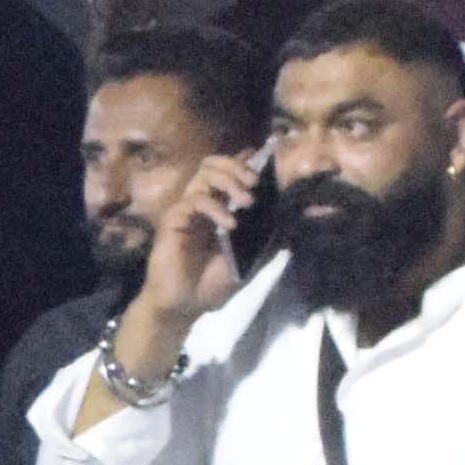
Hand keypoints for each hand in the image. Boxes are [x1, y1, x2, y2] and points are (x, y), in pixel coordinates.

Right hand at [130, 147, 258, 345]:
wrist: (183, 307)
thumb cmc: (211, 285)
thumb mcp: (249, 261)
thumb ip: (266, 240)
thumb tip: (290, 221)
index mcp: (218, 208)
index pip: (229, 173)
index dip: (244, 160)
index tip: (265, 157)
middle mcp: (202, 203)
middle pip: (213, 164)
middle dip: (237, 166)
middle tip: (255, 182)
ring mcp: (186, 209)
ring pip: (204, 174)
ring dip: (229, 180)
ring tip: (247, 200)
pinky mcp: (174, 220)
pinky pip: (194, 200)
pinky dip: (215, 207)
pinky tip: (229, 225)